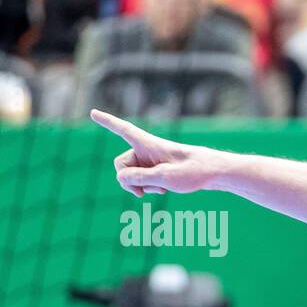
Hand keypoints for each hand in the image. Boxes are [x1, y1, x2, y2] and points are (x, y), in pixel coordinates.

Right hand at [90, 109, 225, 196]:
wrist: (214, 174)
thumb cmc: (193, 171)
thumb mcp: (164, 177)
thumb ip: (139, 178)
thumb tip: (121, 178)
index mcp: (148, 144)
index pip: (123, 130)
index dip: (107, 122)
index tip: (92, 112)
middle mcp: (146, 150)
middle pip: (121, 164)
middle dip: (127, 180)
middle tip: (140, 194)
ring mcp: (151, 161)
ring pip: (132, 176)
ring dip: (142, 186)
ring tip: (161, 190)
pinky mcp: (157, 170)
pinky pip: (143, 181)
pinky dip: (149, 188)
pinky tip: (164, 191)